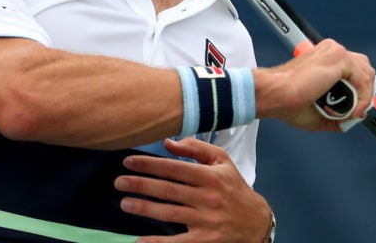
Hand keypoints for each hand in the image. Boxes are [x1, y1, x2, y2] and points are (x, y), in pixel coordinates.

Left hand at [114, 138, 270, 242]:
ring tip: (125, 203)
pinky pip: (178, 242)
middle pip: (169, 190)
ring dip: (144, 208)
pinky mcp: (205, 240)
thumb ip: (196, 148)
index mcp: (211, 176)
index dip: (150, 164)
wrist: (257, 222)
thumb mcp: (222, 162)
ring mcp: (207, 221)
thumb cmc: (234, 188)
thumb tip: (168, 142)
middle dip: (141, 185)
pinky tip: (140, 241)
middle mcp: (208, 198)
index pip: (175, 168)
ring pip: (170, 213)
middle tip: (119, 182)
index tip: (128, 162)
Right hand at [254, 38, 375, 130]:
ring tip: (350, 112)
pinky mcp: (339, 57)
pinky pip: (363, 79)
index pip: (354, 69)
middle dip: (365, 91)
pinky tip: (352, 110)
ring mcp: (335, 52)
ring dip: (363, 97)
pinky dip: (362, 98)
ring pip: (366, 74)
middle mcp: (331, 51)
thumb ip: (339, 111)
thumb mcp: (320, 110)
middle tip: (357, 110)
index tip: (356, 107)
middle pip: (364, 68)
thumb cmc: (289, 101)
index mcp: (324, 59)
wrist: (277, 95)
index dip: (360, 90)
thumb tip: (356, 117)